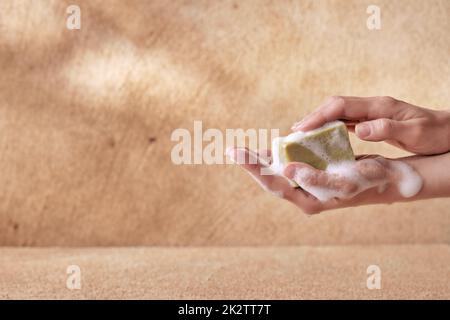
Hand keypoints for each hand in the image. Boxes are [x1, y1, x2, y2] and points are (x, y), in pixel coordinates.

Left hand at [227, 147, 421, 213]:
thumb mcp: (349, 180)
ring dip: (260, 160)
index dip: (255, 168)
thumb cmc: (372, 180)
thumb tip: (288, 170)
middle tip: (230, 150)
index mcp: (309, 200)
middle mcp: (304, 195)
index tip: (237, 153)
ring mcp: (307, 185)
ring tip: (240, 150)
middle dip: (251, 164)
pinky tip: (268, 147)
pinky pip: (290, 163)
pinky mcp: (312, 174)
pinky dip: (278, 154)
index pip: (274, 184)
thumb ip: (318, 179)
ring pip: (277, 172)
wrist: (389, 178)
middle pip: (270, 179)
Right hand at [291, 96, 449, 154]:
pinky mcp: (372, 120)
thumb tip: (359, 129)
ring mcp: (372, 112)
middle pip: (335, 106)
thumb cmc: (435, 133)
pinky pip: (345, 121)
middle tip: (293, 133)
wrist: (449, 131)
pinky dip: (330, 126)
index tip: (300, 129)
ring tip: (301, 135)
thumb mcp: (415, 132)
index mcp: (380, 106)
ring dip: (319, 121)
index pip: (341, 106)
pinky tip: (322, 136)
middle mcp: (373, 106)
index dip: (319, 116)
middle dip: (312, 117)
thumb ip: (388, 128)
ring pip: (338, 112)